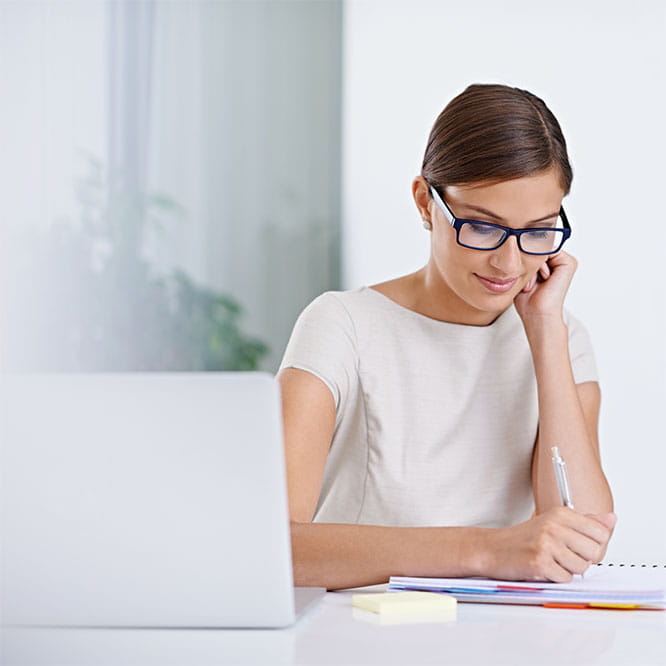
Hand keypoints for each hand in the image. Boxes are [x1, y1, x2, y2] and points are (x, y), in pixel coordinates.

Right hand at [483, 507, 616, 581]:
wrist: (492, 548)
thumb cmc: (524, 538)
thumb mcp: (554, 522)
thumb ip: (585, 522)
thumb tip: (612, 519)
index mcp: (561, 513)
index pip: (601, 533)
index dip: (592, 544)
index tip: (577, 545)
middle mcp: (554, 526)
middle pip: (594, 552)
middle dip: (581, 558)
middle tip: (561, 554)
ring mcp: (547, 544)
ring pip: (581, 568)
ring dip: (567, 570)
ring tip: (550, 560)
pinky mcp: (540, 563)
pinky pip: (565, 579)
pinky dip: (555, 578)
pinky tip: (542, 568)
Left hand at [514, 251, 577, 321]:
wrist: (537, 314)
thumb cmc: (527, 300)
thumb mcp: (521, 275)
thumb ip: (522, 259)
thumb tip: (516, 242)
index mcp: (549, 264)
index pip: (531, 249)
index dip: (522, 261)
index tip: (522, 279)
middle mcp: (558, 262)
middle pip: (535, 248)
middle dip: (526, 264)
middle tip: (528, 284)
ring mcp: (565, 262)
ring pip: (539, 251)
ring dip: (532, 267)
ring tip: (533, 285)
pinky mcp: (569, 263)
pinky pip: (547, 252)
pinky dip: (540, 266)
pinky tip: (543, 280)